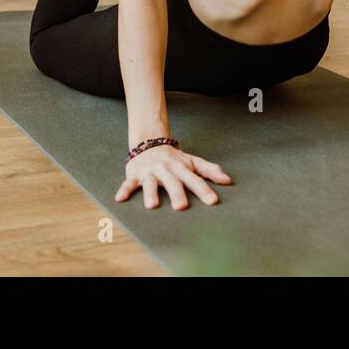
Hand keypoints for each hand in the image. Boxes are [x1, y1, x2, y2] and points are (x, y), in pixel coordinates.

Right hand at [115, 144, 231, 209]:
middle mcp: (166, 169)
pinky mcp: (135, 174)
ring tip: (152, 206)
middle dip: (177, 193)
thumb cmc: (174, 158)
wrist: (150, 142)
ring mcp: (150, 171)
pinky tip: (120, 199)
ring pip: (150, 183)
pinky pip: (129, 183)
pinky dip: (124, 190)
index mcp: (181, 167)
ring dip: (150, 193)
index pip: (194, 179)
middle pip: (172, 182)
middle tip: (181, 206)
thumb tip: (228, 180)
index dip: (204, 190)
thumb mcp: (192, 162)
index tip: (213, 201)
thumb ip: (209, 170)